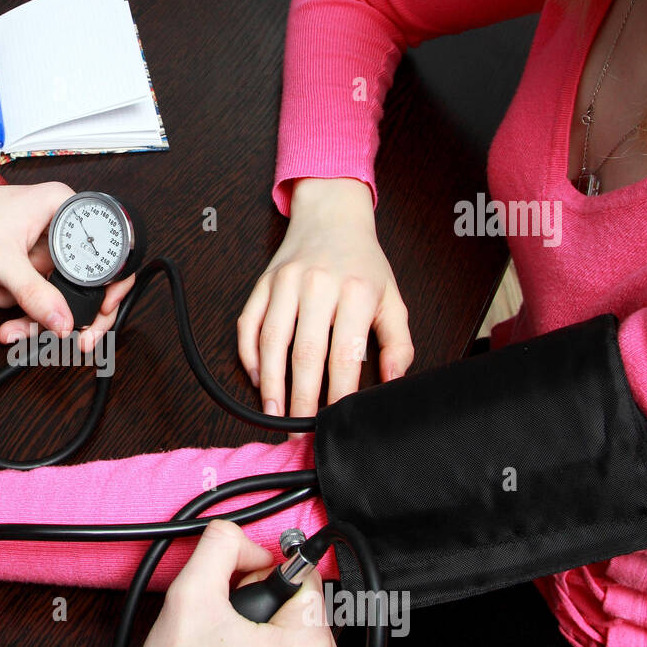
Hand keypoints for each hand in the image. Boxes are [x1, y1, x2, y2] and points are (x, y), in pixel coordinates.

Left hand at [0, 181, 136, 352]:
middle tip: (66, 337)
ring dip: (30, 311)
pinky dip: (14, 301)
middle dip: (64, 311)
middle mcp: (59, 225)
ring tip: (7, 322)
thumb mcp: (4, 261)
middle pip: (81, 280)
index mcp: (65, 208)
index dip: (111, 287)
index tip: (103, 313)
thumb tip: (64, 323)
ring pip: (54, 290)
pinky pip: (33, 289)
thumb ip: (35, 295)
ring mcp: (42, 243)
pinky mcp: (25, 258)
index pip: (107, 253)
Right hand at [237, 177, 412, 417]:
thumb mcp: (392, 297)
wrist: (331, 214)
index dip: (338, 394)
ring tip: (273, 414)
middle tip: (298, 432)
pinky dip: (250, 356)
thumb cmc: (362, 262)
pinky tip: (258, 379)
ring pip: (271, 343)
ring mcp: (285, 283)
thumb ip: (398, 342)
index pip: (344, 354)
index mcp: (355, 291)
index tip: (336, 421)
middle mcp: (318, 285)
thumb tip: (393, 382)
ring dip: (270, 385)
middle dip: (300, 400)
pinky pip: (248, 325)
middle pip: (305, 354)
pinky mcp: (262, 283)